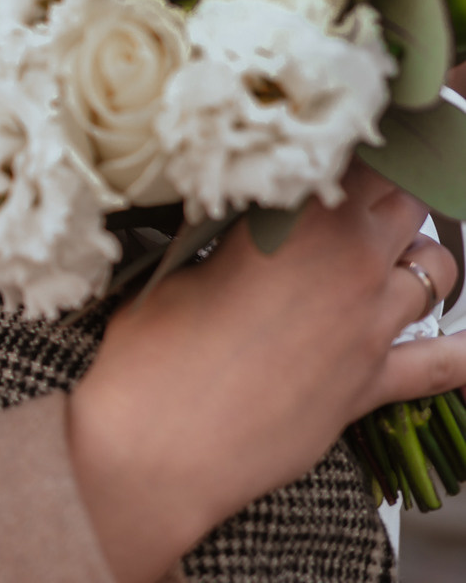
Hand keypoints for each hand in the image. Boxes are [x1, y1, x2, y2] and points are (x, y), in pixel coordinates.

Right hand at [67, 163, 464, 582]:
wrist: (156, 449)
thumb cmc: (149, 356)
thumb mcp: (175, 267)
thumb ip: (222, 229)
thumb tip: (233, 201)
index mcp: (296, 222)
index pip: (355, 153)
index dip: (348, 139)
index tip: (330, 133)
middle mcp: (348, 265)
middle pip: (404, 201)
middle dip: (383, 190)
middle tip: (347, 191)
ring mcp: (370, 326)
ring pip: (435, 268)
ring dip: (413, 254)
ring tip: (378, 254)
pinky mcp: (373, 384)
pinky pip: (447, 362)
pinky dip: (462, 349)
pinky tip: (465, 340)